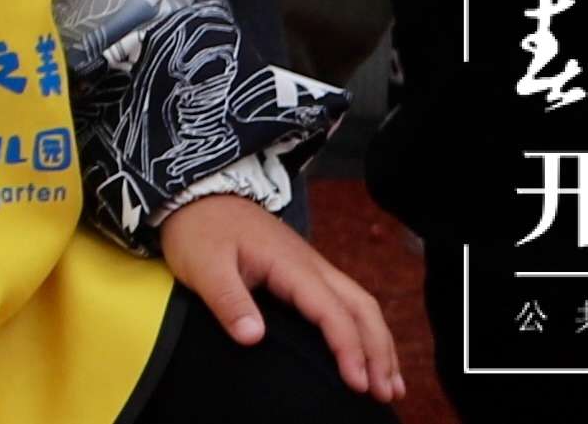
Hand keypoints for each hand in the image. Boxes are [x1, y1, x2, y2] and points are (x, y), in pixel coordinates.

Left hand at [159, 191, 402, 402]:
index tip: (357, 383)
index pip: (331, 311)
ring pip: (361, 305)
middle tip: (385, 393)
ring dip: (379, 343)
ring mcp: (312, 267)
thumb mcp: (204, 265)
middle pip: (361, 308)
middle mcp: (312, 265)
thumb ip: (229, 301)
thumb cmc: (200, 229)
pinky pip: (347, 303)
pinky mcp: (306, 272)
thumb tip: (254, 337)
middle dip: (378, 351)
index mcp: (291, 264)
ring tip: (391, 385)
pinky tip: (367, 354)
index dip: (348, 348)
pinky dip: (365, 331)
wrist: (196, 194)